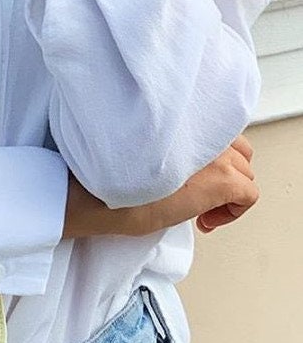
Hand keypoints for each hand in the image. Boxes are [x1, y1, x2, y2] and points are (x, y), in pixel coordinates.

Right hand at [62, 134, 258, 238]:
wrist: (93, 195)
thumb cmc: (102, 181)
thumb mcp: (138, 157)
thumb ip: (166, 152)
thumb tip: (174, 169)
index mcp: (183, 121)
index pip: (217, 134)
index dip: (208, 163)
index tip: (189, 184)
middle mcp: (204, 134)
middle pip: (237, 153)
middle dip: (223, 177)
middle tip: (198, 200)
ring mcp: (216, 157)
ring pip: (244, 173)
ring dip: (226, 193)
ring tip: (200, 212)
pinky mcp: (221, 182)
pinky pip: (248, 196)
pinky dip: (234, 211)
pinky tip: (207, 221)